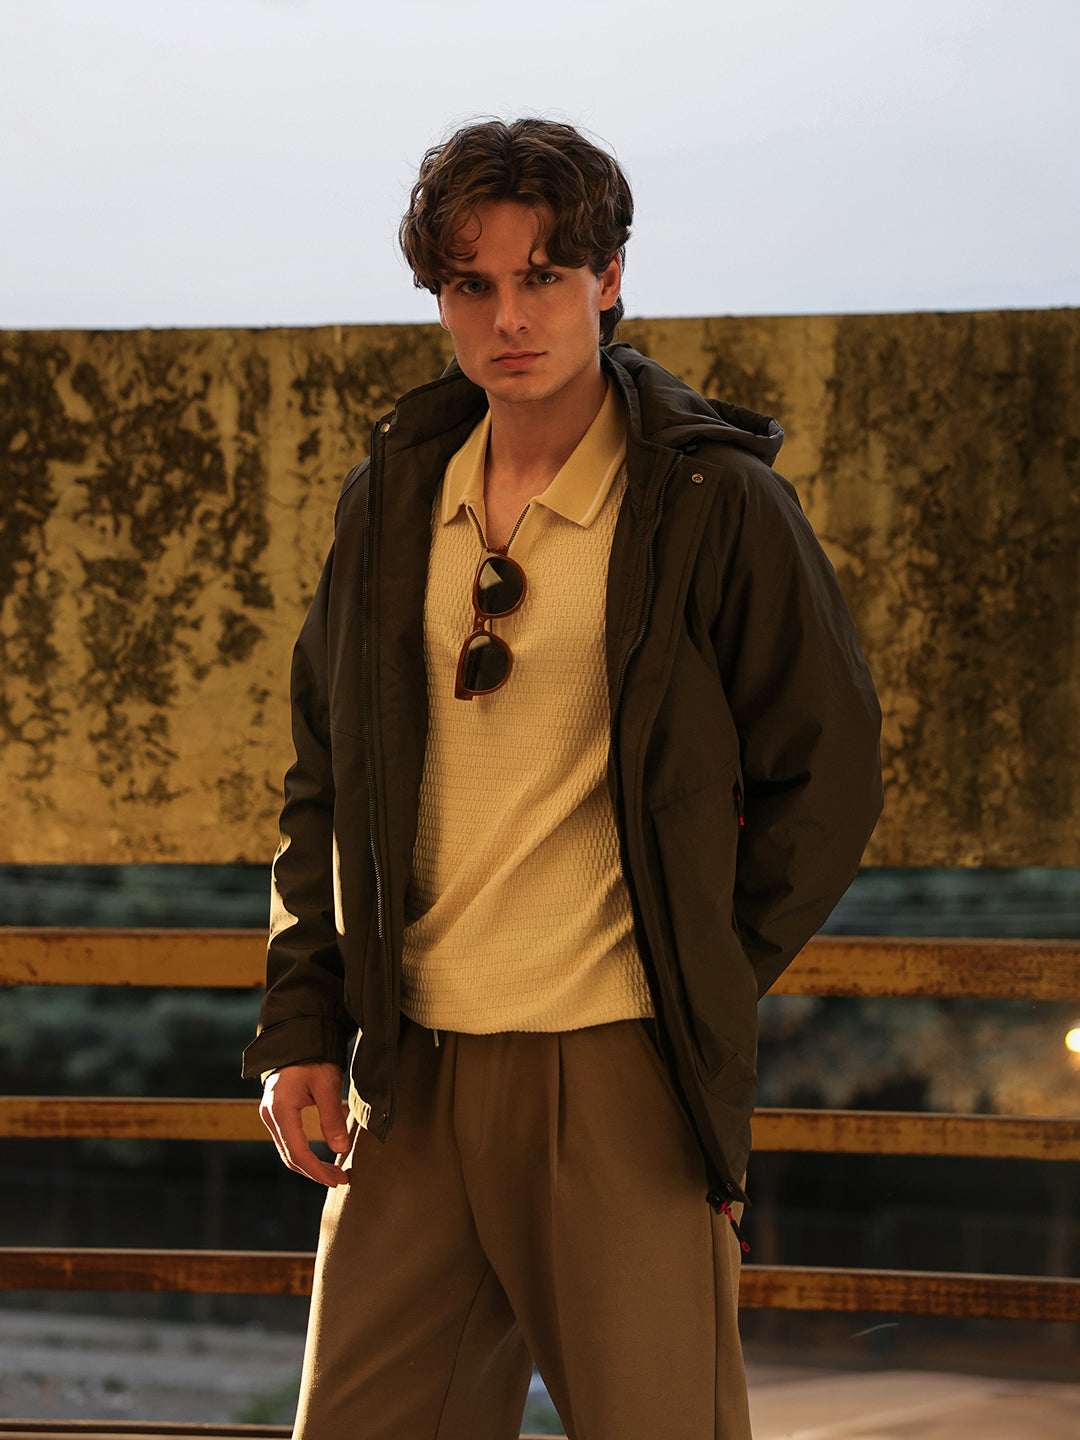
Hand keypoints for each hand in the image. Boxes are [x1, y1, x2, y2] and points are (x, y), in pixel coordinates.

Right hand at [259, 1062, 350, 1185]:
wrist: (298, 1037)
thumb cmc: (314, 1058)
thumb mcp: (327, 1084)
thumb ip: (332, 1117)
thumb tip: (340, 1148)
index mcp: (280, 1109)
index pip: (298, 1152)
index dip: (318, 1170)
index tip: (338, 1180)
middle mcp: (269, 1115)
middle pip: (289, 1156)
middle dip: (314, 1172)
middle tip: (340, 1179)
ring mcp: (269, 1114)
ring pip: (286, 1150)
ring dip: (309, 1165)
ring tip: (333, 1172)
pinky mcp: (274, 1113)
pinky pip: (286, 1141)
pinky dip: (302, 1153)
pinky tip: (320, 1157)